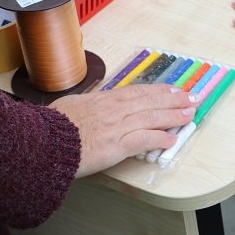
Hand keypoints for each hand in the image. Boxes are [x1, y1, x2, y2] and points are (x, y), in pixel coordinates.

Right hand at [49, 83, 200, 177]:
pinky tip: (172, 140)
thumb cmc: (51, 127)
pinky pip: (143, 139)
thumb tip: (92, 100)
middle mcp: (113, 109)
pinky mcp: (115, 145)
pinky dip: (159, 138)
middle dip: (174, 100)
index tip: (173, 90)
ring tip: (190, 115)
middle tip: (192, 98)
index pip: (137, 91)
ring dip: (173, 116)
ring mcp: (116, 126)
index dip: (158, 91)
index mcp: (103, 99)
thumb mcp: (70, 105)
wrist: (42, 142)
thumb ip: (86, 102)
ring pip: (151, 116)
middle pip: (150, 101)